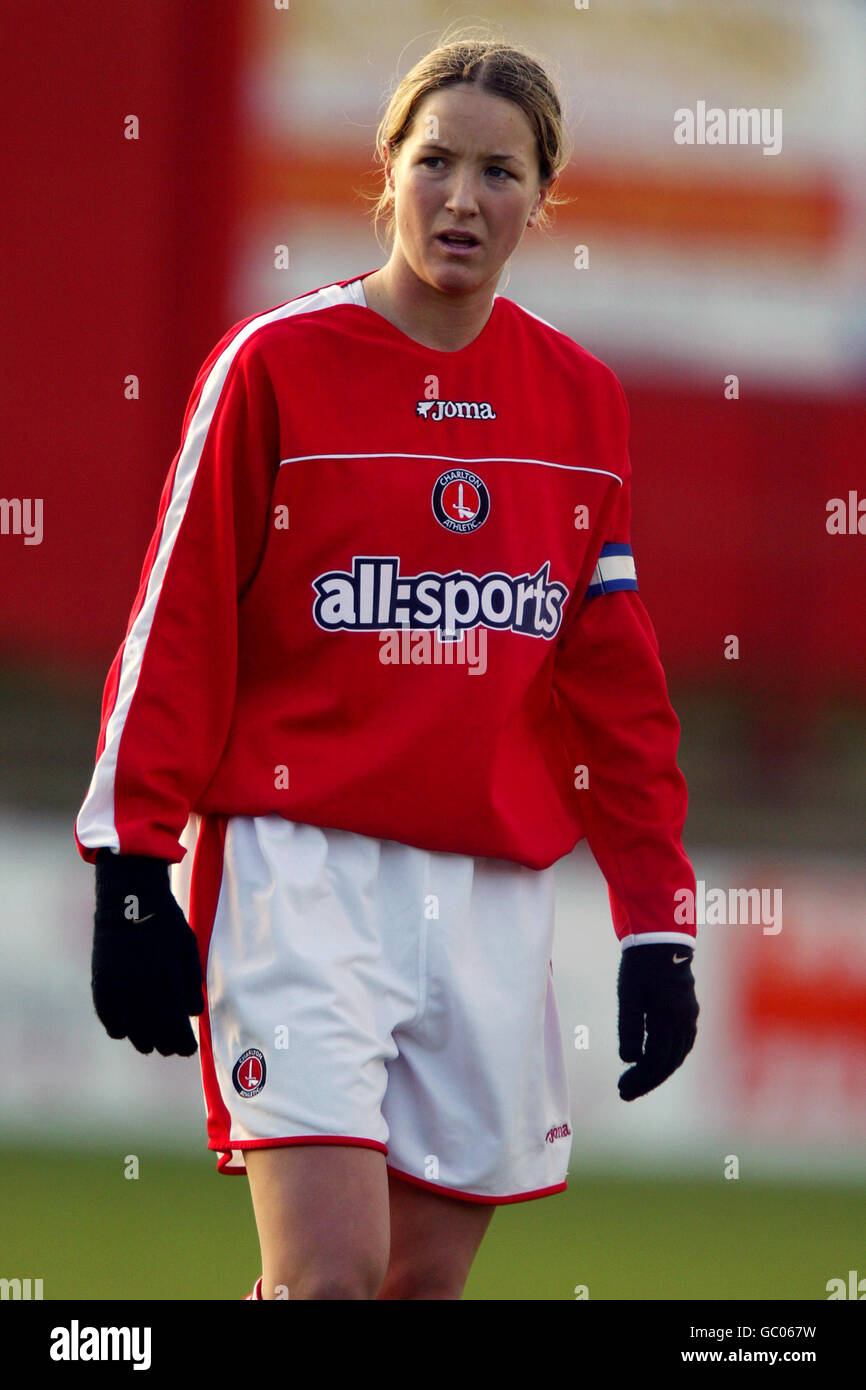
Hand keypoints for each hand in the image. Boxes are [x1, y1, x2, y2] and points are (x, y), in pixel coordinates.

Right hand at [91, 850, 204, 1056]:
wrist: (129, 902)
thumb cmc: (166, 925)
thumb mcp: (189, 950)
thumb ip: (191, 985)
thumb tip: (192, 1014)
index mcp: (167, 981)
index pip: (176, 1028)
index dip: (183, 1044)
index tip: (189, 1050)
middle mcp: (141, 990)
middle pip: (154, 1035)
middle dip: (166, 1045)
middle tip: (172, 1049)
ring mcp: (118, 989)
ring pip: (131, 1032)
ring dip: (143, 1041)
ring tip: (151, 1044)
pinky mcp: (101, 985)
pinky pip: (109, 1020)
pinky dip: (120, 1029)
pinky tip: (127, 1030)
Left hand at [617, 942, 697, 1099]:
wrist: (661, 939)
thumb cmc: (640, 965)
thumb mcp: (628, 994)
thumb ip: (630, 1027)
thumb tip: (629, 1059)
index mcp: (670, 1016)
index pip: (656, 1059)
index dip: (639, 1078)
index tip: (621, 1089)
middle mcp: (685, 1020)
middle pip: (669, 1062)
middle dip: (647, 1081)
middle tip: (625, 1093)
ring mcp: (689, 1016)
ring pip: (678, 1055)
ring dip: (658, 1072)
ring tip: (637, 1083)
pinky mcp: (689, 1011)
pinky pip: (682, 1043)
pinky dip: (669, 1058)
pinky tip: (654, 1063)